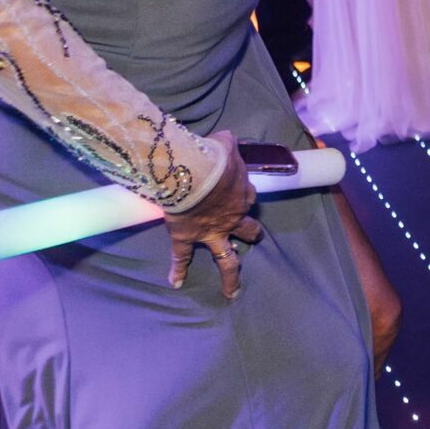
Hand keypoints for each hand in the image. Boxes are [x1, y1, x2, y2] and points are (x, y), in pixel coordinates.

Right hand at [165, 131, 262, 300]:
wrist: (192, 174)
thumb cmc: (211, 157)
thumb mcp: (226, 144)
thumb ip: (228, 143)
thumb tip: (226, 138)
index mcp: (242, 194)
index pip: (249, 197)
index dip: (245, 196)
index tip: (241, 193)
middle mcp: (231, 218)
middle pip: (248, 230)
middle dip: (251, 234)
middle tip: (254, 237)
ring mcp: (210, 232)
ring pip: (226, 258)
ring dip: (230, 275)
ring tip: (233, 291)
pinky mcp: (187, 238)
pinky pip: (182, 257)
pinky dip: (178, 270)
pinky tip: (175, 283)